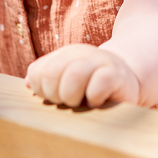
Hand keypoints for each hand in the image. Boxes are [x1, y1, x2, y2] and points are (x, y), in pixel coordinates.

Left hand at [25, 44, 139, 108]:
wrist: (129, 81)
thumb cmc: (92, 87)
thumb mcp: (67, 82)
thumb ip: (47, 81)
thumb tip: (28, 82)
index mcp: (64, 55)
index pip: (37, 72)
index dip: (42, 91)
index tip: (55, 98)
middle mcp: (81, 54)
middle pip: (51, 73)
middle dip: (55, 95)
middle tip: (68, 102)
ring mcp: (100, 62)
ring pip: (74, 75)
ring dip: (73, 96)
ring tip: (82, 103)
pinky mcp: (117, 75)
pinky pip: (98, 86)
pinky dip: (94, 99)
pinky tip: (98, 102)